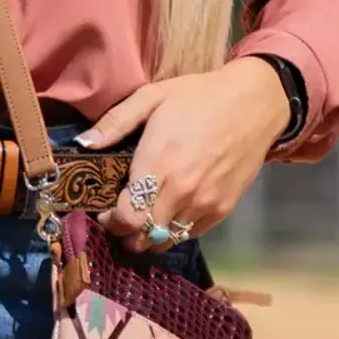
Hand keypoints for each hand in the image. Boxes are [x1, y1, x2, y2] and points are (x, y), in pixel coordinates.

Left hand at [77, 57, 290, 250]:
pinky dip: (173, 232)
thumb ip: (115, 122)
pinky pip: (188, 236)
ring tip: (143, 221)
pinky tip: (169, 214)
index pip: (126, 219)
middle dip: (125, 234)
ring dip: (148, 238)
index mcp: (159, 166)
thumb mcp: (153, 97)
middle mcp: (180, 192)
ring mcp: (203, 205)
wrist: (256, 102)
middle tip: (122, 220)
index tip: (106, 213)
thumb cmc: (200, 97)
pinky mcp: (221, 211)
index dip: (111, 222)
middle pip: (142, 237)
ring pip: (164, 242)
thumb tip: (82, 144)